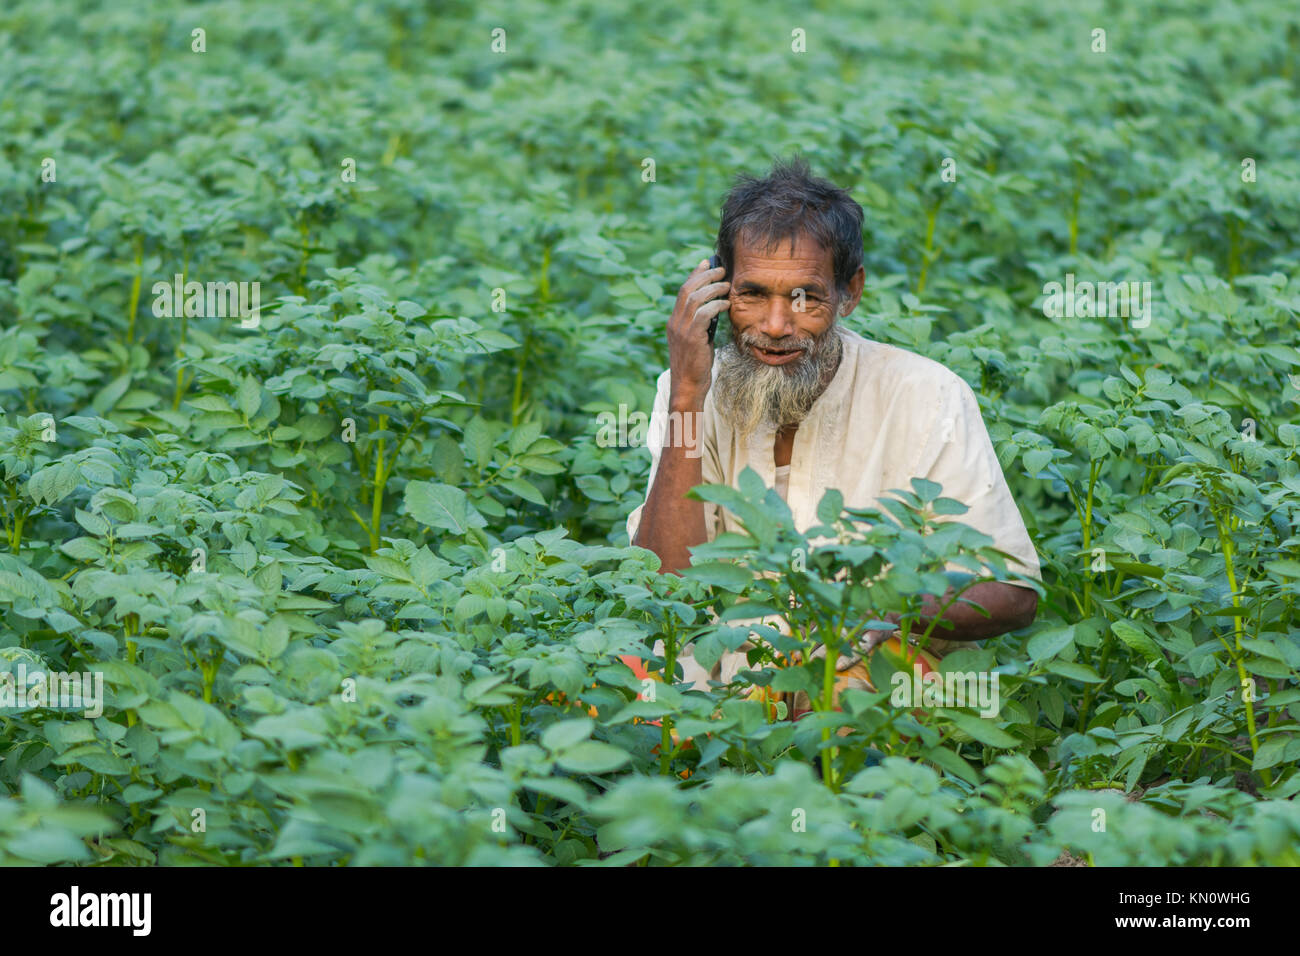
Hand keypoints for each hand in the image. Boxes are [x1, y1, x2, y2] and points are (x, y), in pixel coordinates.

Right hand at [667, 258, 729, 409]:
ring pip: (695, 299)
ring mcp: (681, 330)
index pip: (683, 291)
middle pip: (687, 290)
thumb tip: (715, 307)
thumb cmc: (696, 365)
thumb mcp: (697, 340)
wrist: (688, 387)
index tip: (706, 262)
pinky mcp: (692, 338)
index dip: (695, 274)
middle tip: (721, 269)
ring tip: (727, 285)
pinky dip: (716, 305)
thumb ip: (701, 324)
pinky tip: (726, 304)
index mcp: (674, 322)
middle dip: (705, 275)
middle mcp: (675, 323)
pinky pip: (704, 314)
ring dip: (713, 288)